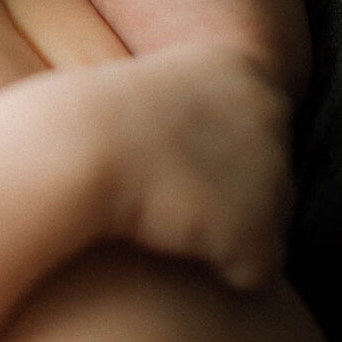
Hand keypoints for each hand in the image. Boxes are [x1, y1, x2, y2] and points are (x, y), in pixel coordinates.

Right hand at [80, 43, 295, 290]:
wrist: (69, 152)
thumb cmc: (83, 129)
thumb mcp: (150, 92)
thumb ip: (191, 109)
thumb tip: (202, 144)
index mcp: (245, 67)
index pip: (259, 129)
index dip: (212, 158)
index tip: (167, 162)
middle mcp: (272, 109)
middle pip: (272, 178)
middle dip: (229, 197)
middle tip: (168, 196)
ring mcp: (270, 167)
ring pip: (267, 224)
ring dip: (224, 234)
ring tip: (168, 222)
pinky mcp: (256, 228)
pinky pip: (254, 272)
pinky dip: (223, 274)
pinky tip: (176, 252)